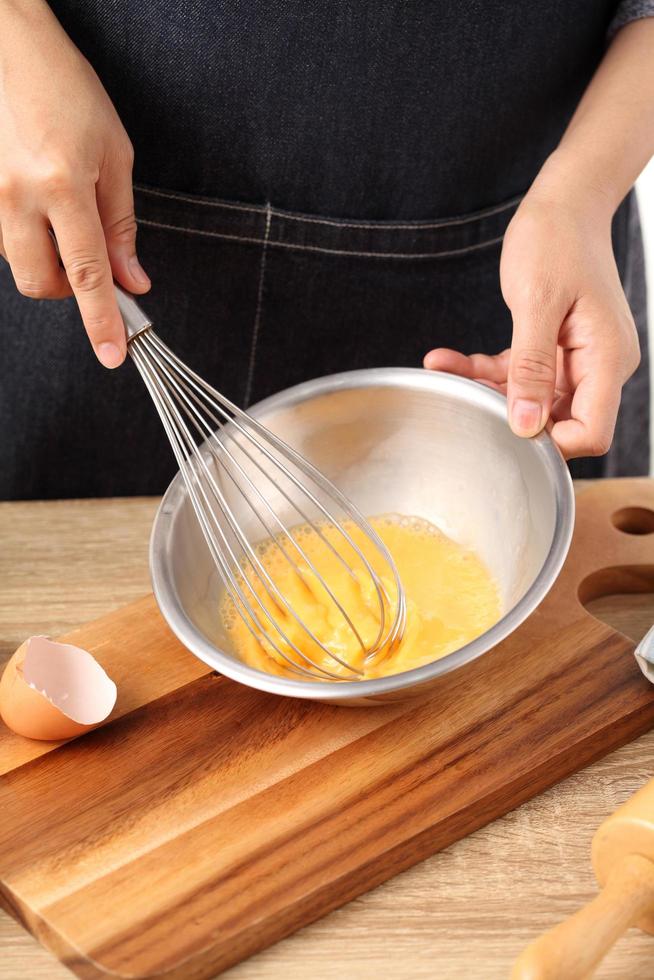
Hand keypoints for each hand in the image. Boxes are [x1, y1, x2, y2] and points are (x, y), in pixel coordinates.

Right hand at [0, 0, 149, 366]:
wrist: (6, 46)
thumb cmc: (65, 89)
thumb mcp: (114, 154)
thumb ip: (122, 225)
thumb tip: (133, 280)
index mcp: (62, 185)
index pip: (87, 275)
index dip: (101, 321)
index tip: (112, 355)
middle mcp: (16, 195)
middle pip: (39, 282)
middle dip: (66, 288)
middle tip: (86, 260)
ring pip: (16, 262)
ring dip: (43, 256)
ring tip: (58, 209)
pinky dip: (22, 235)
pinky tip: (34, 200)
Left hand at [424, 157, 639, 458]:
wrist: (563, 203)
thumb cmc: (556, 239)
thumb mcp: (536, 302)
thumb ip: (531, 367)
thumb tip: (526, 424)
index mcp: (607, 358)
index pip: (591, 433)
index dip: (550, 442)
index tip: (505, 425)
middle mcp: (598, 366)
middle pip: (558, 423)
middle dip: (509, 414)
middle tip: (465, 397)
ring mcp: (577, 361)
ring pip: (530, 402)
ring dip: (487, 389)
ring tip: (443, 367)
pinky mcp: (554, 352)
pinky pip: (518, 377)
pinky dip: (485, 371)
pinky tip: (450, 359)